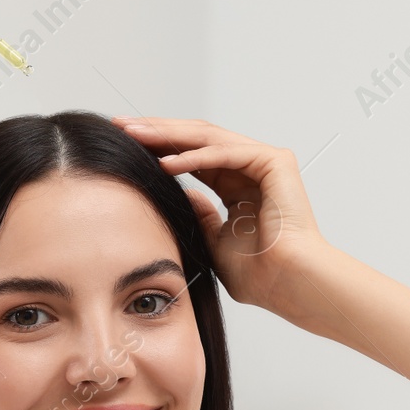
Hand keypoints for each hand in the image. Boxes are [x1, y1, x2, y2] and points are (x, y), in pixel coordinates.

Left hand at [112, 116, 328, 317]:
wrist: (288, 284)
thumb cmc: (259, 275)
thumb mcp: (213, 241)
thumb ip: (199, 214)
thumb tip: (179, 192)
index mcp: (237, 187)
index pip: (191, 157)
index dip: (158, 148)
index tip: (123, 145)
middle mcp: (251, 169)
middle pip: (196, 140)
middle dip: (157, 132)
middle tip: (121, 126)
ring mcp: (264, 163)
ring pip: (208, 139)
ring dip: (169, 136)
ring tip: (134, 135)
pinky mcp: (274, 162)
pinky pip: (225, 154)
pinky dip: (194, 157)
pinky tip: (165, 163)